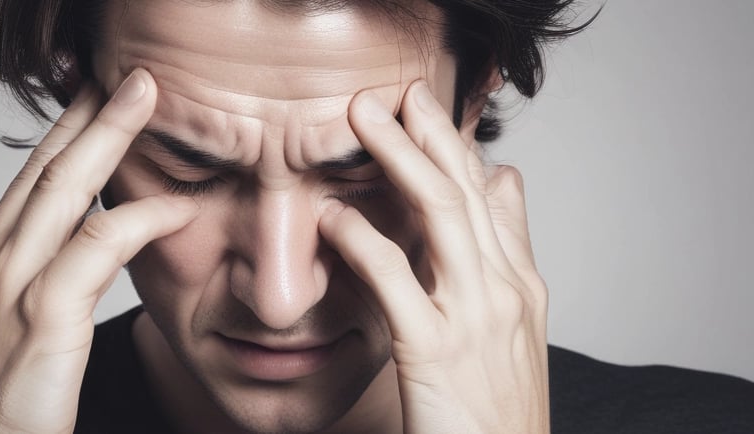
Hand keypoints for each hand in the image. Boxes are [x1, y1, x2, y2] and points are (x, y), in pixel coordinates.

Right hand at [0, 69, 197, 432]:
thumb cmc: (2, 394)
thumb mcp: (20, 318)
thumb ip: (54, 270)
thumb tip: (100, 238)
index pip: (37, 171)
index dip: (72, 124)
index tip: (104, 91)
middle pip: (50, 161)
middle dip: (93, 110)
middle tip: (134, 75)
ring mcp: (14, 280)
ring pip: (67, 184)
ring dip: (113, 135)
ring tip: (151, 99)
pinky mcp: (42, 314)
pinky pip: (99, 245)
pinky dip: (139, 218)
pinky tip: (176, 207)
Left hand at [320, 81, 548, 432]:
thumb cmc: (498, 411)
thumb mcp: (516, 329)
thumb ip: (507, 254)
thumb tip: (506, 183)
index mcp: (520, 285)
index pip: (490, 197)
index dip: (457, 148)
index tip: (426, 111)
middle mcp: (503, 291)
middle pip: (466, 191)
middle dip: (430, 134)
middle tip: (397, 93)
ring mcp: (473, 317)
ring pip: (441, 215)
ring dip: (400, 159)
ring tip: (362, 122)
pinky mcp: (435, 350)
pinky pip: (395, 279)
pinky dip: (363, 239)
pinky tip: (333, 216)